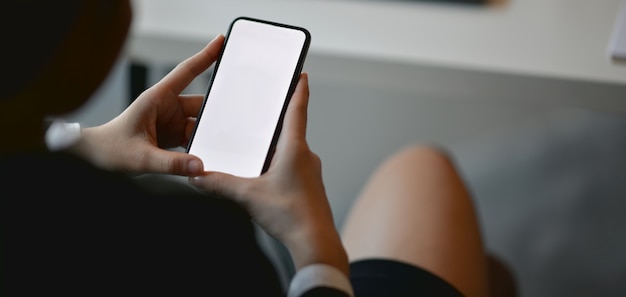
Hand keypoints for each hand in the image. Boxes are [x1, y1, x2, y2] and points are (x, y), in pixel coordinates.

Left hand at [70, 35, 224, 175]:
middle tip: (231, 124)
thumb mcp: (141, 158)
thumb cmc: (109, 150)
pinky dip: (199, 146)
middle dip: (214, 114)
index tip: (221, 42)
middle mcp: (166, 107)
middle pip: (199, 105)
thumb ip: (171, 163)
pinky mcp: (172, 136)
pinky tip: (202, 157)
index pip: (186, 72)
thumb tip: (198, 165)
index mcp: (157, 99)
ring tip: (214, 148)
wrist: (95, 159)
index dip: (206, 56)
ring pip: (198, 124)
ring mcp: (170, 122)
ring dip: (205, 135)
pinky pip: (192, 138)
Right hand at [189, 74, 348, 275]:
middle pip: (290, 131)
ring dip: (275, 149)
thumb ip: (220, 183)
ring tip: (255, 151)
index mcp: (295, 148)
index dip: (298, 90)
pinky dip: (279, 167)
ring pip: (290, 152)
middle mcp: (306, 156)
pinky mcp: (309, 187)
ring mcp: (310, 173)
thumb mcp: (248, 195)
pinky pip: (293, 169)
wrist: (315, 243)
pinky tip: (265, 179)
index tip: (301, 75)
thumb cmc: (291, 215)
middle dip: (275, 123)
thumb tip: (198, 176)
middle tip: (263, 113)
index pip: (297, 110)